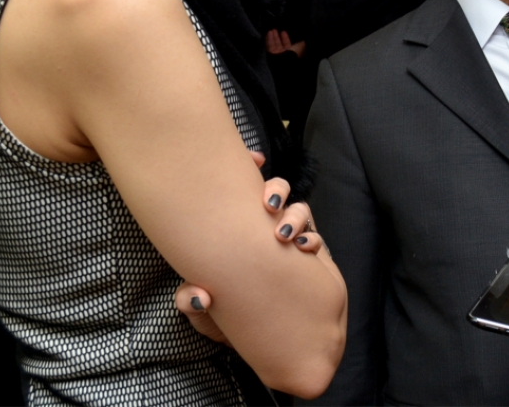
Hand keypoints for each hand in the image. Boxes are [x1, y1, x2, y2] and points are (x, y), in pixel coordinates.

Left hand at [175, 151, 331, 342]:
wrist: (269, 347)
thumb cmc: (234, 326)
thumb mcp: (207, 319)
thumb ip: (194, 304)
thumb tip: (197, 293)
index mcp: (235, 238)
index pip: (238, 197)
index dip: (245, 171)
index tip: (253, 161)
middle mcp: (262, 232)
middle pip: (273, 193)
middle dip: (275, 188)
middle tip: (268, 204)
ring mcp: (286, 242)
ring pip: (296, 209)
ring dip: (293, 214)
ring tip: (284, 234)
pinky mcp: (308, 256)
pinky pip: (314, 235)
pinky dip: (311, 237)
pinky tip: (304, 249)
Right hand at [265, 29, 305, 57]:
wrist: (286, 62)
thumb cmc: (294, 54)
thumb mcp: (301, 46)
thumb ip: (302, 42)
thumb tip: (304, 39)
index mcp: (291, 53)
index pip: (287, 44)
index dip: (285, 38)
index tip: (283, 32)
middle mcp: (283, 54)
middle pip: (279, 44)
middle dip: (277, 37)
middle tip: (275, 30)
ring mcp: (277, 54)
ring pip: (274, 44)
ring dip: (273, 37)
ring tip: (272, 30)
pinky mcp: (271, 54)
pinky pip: (270, 45)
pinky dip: (269, 39)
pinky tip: (269, 33)